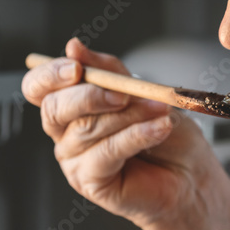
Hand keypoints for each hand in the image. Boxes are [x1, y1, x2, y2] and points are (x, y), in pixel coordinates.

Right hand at [21, 38, 218, 227]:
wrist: (191, 171)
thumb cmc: (164, 129)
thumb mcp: (140, 90)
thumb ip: (108, 71)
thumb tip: (73, 47)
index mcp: (70, 106)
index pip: (38, 87)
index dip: (50, 75)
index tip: (76, 66)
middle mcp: (65, 133)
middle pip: (53, 109)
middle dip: (88, 96)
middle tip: (124, 93)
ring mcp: (75, 160)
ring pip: (88, 128)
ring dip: (129, 114)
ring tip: (161, 110)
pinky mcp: (91, 182)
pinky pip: (107, 152)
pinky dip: (137, 135)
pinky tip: (160, 128)